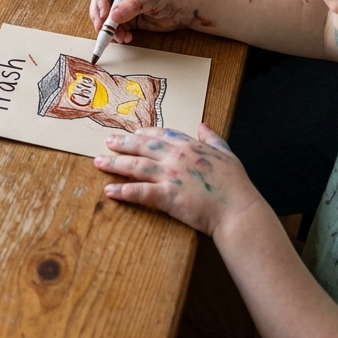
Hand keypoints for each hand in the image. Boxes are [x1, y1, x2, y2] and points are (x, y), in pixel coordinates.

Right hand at [89, 0, 195, 42]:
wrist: (187, 8)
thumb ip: (133, 5)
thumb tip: (113, 15)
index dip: (100, 0)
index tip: (105, 14)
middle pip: (101, 4)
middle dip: (101, 19)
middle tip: (104, 31)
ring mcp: (124, 5)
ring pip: (107, 19)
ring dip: (110, 30)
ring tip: (121, 37)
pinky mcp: (129, 18)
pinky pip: (117, 28)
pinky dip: (118, 35)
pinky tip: (127, 38)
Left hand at [94, 124, 263, 236]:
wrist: (239, 211)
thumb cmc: (236, 186)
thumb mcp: (227, 154)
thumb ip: (213, 139)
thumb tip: (204, 126)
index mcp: (190, 146)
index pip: (162, 134)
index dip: (145, 133)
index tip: (133, 132)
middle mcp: (177, 157)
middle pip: (143, 146)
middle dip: (123, 143)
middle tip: (107, 142)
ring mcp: (171, 176)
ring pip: (136, 166)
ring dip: (115, 164)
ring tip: (99, 162)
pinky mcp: (168, 196)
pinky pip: (141, 192)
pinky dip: (124, 191)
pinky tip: (111, 190)